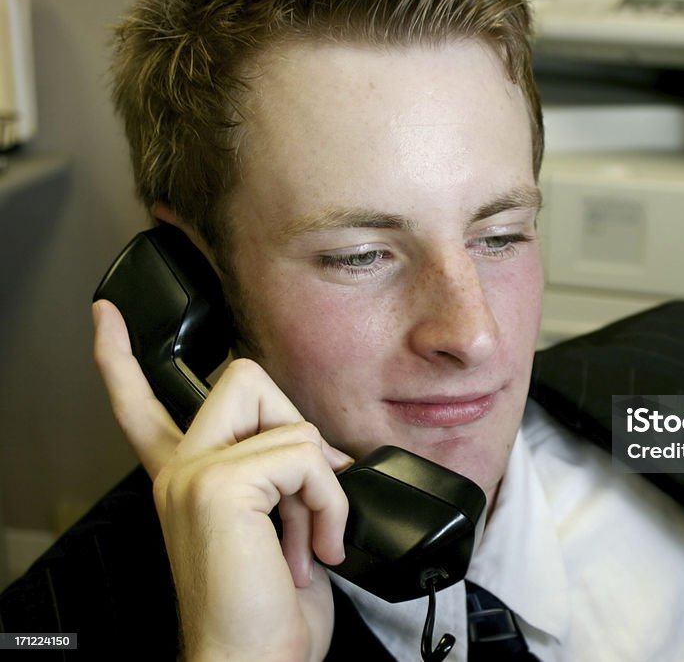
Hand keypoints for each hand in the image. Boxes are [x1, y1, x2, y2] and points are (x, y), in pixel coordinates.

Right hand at [92, 299, 350, 660]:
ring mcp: (194, 475)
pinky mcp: (219, 486)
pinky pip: (305, 456)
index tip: (107, 319)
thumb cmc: (267, 612)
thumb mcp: (277, 529)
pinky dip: (327, 503)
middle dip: (295, 427)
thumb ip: (281, 478)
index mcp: (186, 479)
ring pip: (290, 424)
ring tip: (306, 539)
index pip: (144, 407)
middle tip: (301, 497)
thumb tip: (322, 452)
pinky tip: (312, 547)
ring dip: (322, 489)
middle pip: (245, 378)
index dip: (121, 360)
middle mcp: (181, 472)